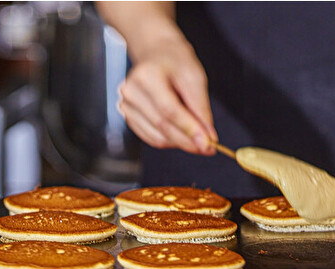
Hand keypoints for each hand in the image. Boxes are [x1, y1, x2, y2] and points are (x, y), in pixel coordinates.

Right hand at [117, 38, 217, 154]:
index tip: (208, 143)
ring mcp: (125, 106)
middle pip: (162, 126)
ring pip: (157, 136)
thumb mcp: (194, 77)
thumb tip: (207, 137)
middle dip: (187, 140)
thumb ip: (200, 108)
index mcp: (146, 76)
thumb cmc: (175, 62)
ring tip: (197, 138)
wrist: (156, 54)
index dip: (190, 129)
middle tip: (208, 147)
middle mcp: (131, 92)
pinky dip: (169, 140)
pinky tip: (181, 135)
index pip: (169, 110)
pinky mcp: (127, 116)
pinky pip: (151, 137)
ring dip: (179, 142)